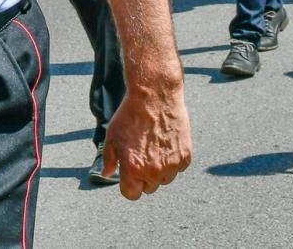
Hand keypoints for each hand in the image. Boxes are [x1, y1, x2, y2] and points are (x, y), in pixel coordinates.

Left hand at [101, 85, 192, 199]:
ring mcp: (172, 165)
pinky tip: (165, 142)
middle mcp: (153, 171)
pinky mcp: (185, 157)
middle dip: (144, 176)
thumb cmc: (130, 116)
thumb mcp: (112, 136)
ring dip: (160, 170)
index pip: (131, 194)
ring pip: (165, 179)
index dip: (128, 184)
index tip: (129, 173)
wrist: (155, 96)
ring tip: (153, 146)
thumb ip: (109, 159)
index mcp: (133, 169)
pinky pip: (178, 168)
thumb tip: (107, 174)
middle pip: (149, 188)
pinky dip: (173, 159)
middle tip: (142, 155)